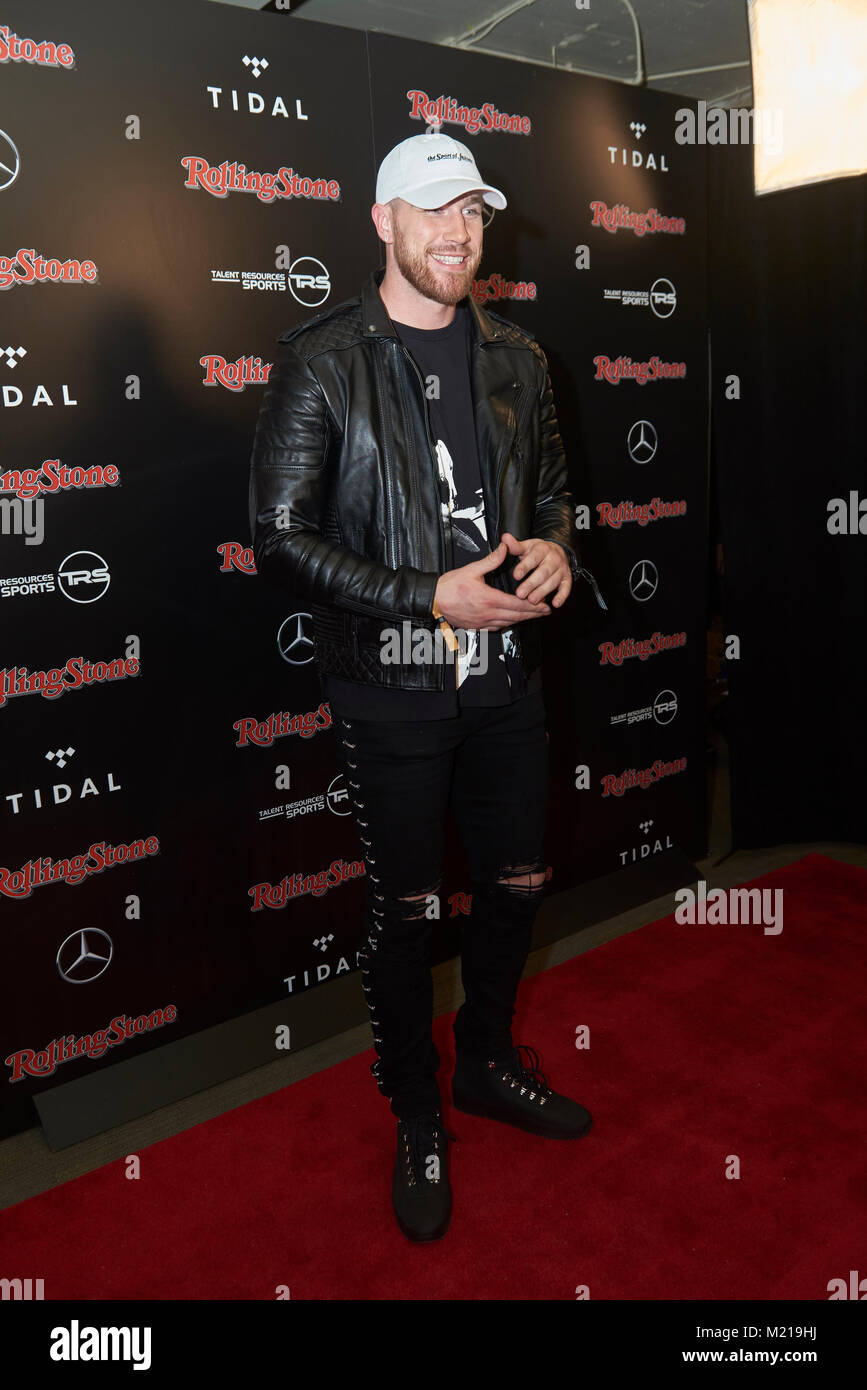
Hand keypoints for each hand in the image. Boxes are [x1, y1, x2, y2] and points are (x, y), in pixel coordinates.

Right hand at [434, 541, 550, 629]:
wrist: (433, 600)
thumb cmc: (450, 586)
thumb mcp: (472, 569)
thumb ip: (492, 560)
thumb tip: (505, 548)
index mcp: (489, 599)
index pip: (518, 604)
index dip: (534, 606)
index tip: (545, 605)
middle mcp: (488, 613)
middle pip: (517, 616)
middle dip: (533, 614)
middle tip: (546, 611)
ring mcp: (483, 622)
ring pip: (509, 623)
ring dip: (523, 620)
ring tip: (534, 616)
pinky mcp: (477, 627)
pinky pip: (498, 628)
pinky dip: (509, 624)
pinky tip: (514, 621)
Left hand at [500, 532, 571, 607]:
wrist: (557, 551)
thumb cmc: (538, 551)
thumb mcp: (526, 546)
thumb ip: (515, 546)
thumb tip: (504, 538)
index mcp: (543, 549)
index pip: (533, 558)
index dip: (525, 567)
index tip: (516, 576)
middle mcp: (554, 559)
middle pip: (543, 573)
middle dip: (531, 584)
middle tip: (520, 594)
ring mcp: (562, 570)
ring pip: (553, 582)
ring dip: (543, 592)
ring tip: (532, 601)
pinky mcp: (567, 579)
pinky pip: (566, 588)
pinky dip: (562, 597)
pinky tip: (555, 604)